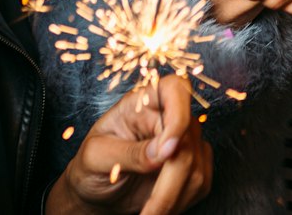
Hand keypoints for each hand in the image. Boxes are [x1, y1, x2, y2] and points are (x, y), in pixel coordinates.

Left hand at [48, 73, 211, 214]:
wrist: (96, 192)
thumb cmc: (91, 167)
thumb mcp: (98, 157)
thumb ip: (129, 152)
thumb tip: (165, 151)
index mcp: (142, 103)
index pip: (174, 89)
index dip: (178, 115)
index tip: (168, 149)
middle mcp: (168, 117)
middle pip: (188, 139)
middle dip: (169, 180)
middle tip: (150, 209)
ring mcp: (184, 140)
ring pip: (196, 167)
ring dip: (173, 198)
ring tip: (149, 213)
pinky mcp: (194, 164)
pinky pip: (200, 183)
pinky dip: (181, 202)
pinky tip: (160, 208)